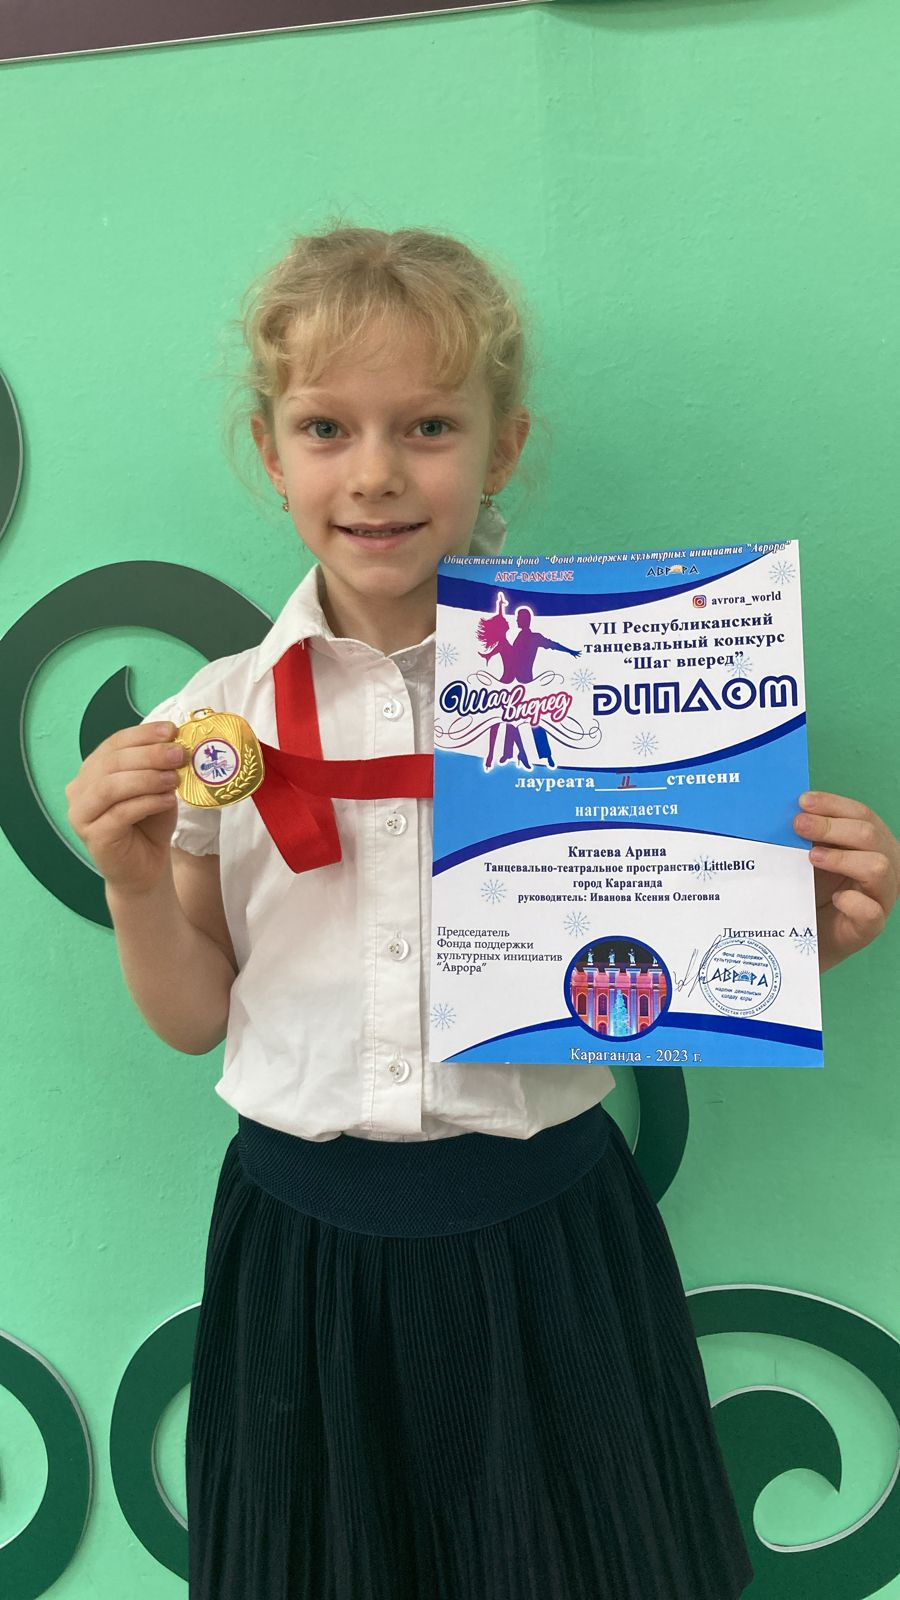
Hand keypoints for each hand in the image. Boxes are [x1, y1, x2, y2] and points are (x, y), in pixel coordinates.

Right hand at [66, 722, 188, 896]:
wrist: (145, 869)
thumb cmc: (149, 825)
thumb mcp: (157, 788)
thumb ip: (159, 767)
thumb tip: (176, 743)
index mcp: (93, 770)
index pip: (114, 743)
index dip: (143, 734)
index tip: (172, 730)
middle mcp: (80, 789)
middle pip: (112, 762)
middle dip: (149, 755)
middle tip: (179, 754)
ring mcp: (82, 814)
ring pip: (111, 786)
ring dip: (147, 778)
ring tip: (175, 779)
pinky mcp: (93, 836)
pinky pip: (120, 813)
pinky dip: (147, 802)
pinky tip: (168, 800)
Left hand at [792, 792, 899, 971]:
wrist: (806, 938)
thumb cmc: (811, 889)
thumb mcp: (808, 856)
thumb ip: (806, 835)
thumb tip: (788, 812)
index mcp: (872, 843)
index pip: (862, 814)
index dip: (834, 804)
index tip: (803, 802)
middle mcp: (884, 865)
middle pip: (870, 835)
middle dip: (832, 826)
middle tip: (797, 825)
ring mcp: (881, 897)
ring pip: (878, 867)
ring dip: (843, 857)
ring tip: (812, 857)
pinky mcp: (870, 927)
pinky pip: (871, 912)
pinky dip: (853, 902)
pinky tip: (836, 897)